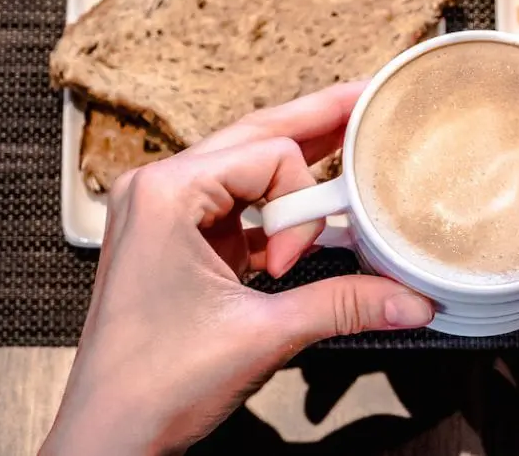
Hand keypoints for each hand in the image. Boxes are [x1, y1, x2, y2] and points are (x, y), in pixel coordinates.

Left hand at [41, 84, 434, 454]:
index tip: (291, 267)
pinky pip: (241, 208)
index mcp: (166, 193)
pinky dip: (280, 212)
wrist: (108, 439)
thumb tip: (410, 298)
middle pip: (256, 137)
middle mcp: (159, 190)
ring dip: (300, 169)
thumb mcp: (261, 335)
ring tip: (348, 144)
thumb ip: (343, 305)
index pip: (269, 156)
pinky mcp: (178, 242)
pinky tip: (317, 215)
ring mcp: (165, 215)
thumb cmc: (150, 387)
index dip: (301, 210)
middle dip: (317, 122)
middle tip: (366, 97)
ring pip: (248, 169)